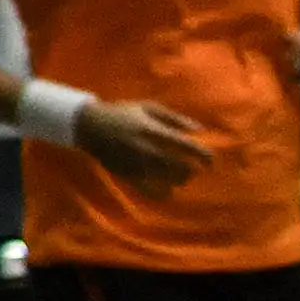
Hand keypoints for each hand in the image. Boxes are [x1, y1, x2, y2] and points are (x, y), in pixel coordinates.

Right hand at [78, 97, 208, 191]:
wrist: (89, 126)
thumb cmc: (122, 113)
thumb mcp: (147, 107)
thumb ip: (174, 118)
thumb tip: (199, 131)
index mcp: (153, 131)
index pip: (186, 147)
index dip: (203, 155)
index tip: (211, 160)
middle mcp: (147, 150)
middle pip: (179, 167)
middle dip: (191, 170)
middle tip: (194, 168)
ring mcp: (137, 164)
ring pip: (167, 180)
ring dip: (179, 180)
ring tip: (181, 176)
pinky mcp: (127, 174)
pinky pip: (149, 190)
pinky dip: (161, 193)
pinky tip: (167, 191)